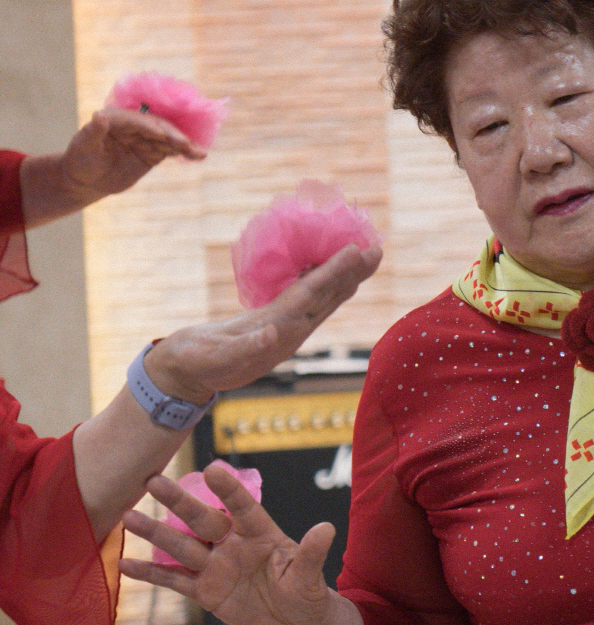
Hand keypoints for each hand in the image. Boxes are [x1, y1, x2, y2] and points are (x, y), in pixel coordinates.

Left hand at [59, 107, 206, 202]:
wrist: (87, 179)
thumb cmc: (81, 159)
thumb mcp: (84, 146)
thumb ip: (93, 131)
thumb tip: (99, 116)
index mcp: (117, 118)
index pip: (136, 120)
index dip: (148, 127)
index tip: (160, 135)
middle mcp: (135, 125)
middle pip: (158, 127)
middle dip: (172, 135)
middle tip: (184, 145)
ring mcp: (147, 138)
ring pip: (169, 139)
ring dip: (185, 145)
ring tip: (199, 153)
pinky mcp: (154, 152)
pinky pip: (172, 150)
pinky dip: (186, 153)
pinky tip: (200, 156)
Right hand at [119, 462, 338, 624]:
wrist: (295, 624)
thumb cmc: (307, 593)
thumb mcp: (311, 577)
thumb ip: (313, 554)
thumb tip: (327, 528)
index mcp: (261, 534)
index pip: (243, 508)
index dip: (229, 490)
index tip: (213, 468)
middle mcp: (234, 545)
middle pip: (202, 520)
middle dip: (179, 501)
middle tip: (153, 480)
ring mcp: (216, 567)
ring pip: (181, 546)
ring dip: (155, 533)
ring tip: (128, 516)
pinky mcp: (205, 591)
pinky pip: (173, 580)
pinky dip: (150, 574)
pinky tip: (124, 564)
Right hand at [144, 243, 382, 404]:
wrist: (184, 376)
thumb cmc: (195, 362)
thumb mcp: (217, 356)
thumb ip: (246, 347)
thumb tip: (274, 333)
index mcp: (279, 333)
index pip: (313, 296)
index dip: (335, 272)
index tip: (357, 251)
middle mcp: (290, 332)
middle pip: (327, 297)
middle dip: (353, 273)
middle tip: (377, 249)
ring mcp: (284, 329)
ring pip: (320, 298)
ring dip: (343, 277)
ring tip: (364, 256)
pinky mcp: (273, 324)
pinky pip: (303, 298)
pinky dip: (319, 280)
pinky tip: (325, 269)